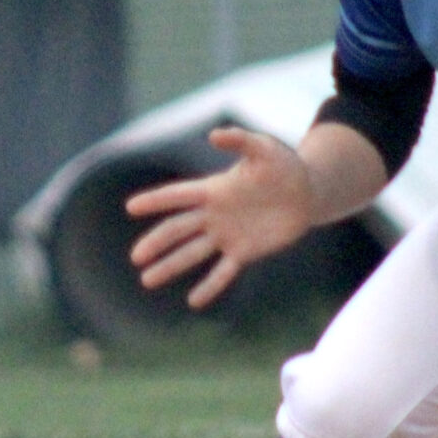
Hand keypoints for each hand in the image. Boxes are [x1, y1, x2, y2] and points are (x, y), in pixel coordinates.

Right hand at [124, 126, 318, 308]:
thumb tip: (214, 136)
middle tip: (136, 257)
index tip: (131, 208)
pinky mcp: (243, 252)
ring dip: (171, 266)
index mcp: (213, 189)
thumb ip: (240, 141)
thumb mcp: (264, 149)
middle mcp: (214, 214)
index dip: (156, 201)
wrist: (306, 193)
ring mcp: (226, 235)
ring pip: (193, 253)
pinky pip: (223, 271)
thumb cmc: (283, 166)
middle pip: (179, 230)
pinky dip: (210, 286)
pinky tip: (194, 302)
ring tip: (147, 280)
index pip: (178, 195)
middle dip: (157, 243)